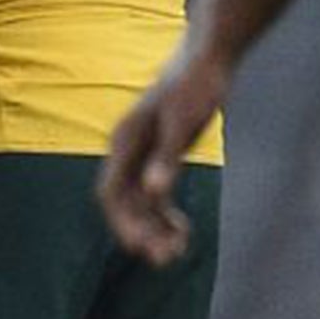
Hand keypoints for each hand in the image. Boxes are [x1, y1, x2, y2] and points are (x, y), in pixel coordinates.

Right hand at [98, 45, 229, 266]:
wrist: (207, 58)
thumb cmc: (194, 86)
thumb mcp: (182, 123)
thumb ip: (167, 159)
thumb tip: (152, 194)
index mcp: (125, 142)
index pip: (112, 193)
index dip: (122, 223)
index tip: (140, 249)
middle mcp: (128, 151)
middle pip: (124, 203)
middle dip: (141, 232)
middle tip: (167, 260)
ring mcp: (143, 154)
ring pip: (139, 203)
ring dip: (153, 228)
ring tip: (178, 252)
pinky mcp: (161, 155)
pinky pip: (155, 195)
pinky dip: (165, 215)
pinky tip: (183, 230)